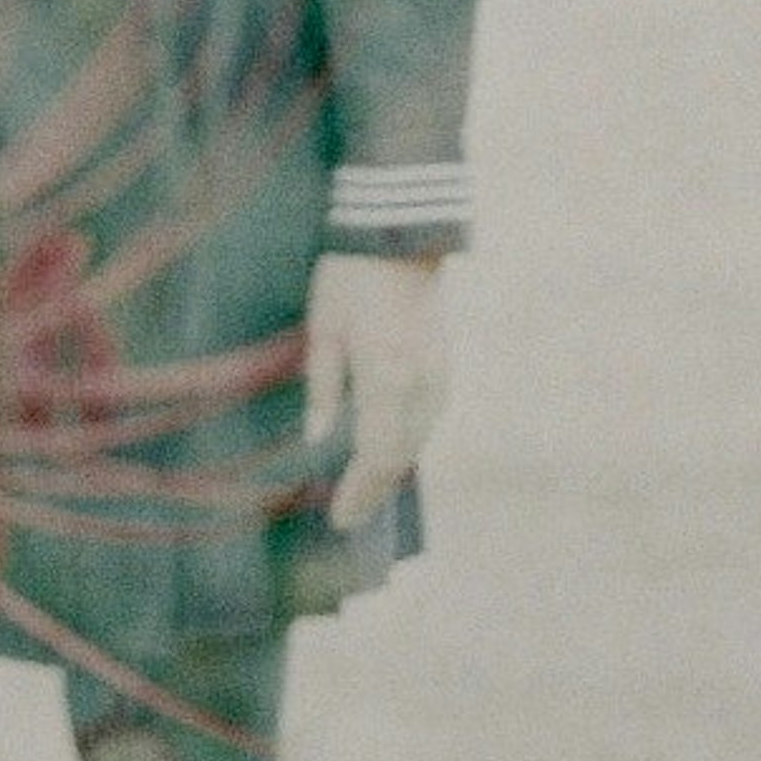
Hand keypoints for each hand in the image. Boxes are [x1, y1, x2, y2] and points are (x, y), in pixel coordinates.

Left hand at [304, 249, 448, 531]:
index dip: (359, 491)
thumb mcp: (322, 332)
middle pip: (401, 456)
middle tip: (347, 519)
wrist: (399, 239)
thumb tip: (317, 440)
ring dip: (390, 472)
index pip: (376, 453)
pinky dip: (404, 446)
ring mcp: (438, 375)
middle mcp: (420, 383)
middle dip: (374, 491)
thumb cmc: (347, 280)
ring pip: (418, 441)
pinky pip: (426, 421)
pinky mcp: (444, 366)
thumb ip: (323, 390)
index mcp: (386, 375)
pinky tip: (384, 458)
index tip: (339, 520)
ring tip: (362, 497)